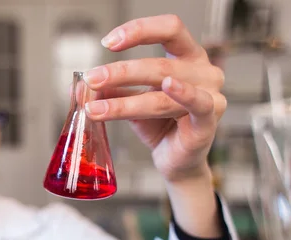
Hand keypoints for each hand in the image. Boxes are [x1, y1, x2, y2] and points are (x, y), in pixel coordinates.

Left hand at [83, 15, 225, 182]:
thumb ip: (111, 89)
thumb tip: (79, 84)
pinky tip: (166, 87)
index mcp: (187, 56)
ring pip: (164, 90)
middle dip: (121, 72)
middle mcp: (203, 71)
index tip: (108, 42)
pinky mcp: (209, 121)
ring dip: (125, 101)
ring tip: (96, 108)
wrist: (175, 161)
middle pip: (159, 64)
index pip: (169, 29)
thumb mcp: (131, 101)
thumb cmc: (160, 126)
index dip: (139, 30)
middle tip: (92, 79)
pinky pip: (198, 103)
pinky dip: (183, 93)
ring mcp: (211, 95)